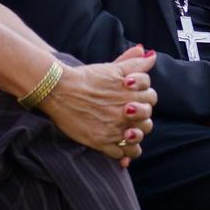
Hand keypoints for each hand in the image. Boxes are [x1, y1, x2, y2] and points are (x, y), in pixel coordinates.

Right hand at [39, 46, 156, 167]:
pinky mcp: (101, 142)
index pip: (151, 97)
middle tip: (129, 116)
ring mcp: (114, 128)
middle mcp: (125, 111)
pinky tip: (117, 144)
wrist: (59, 90)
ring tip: (127, 133)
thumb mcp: (111, 68)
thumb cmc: (85, 77)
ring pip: (137, 140)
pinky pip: (122, 154)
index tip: (134, 98)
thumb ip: (133, 63)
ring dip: (135, 137)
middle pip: (147, 120)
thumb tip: (151, 55)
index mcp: (130, 92)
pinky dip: (123, 152)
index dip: (145, 97)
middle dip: (142, 118)